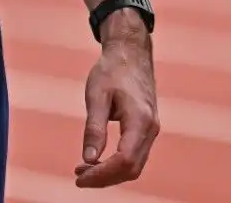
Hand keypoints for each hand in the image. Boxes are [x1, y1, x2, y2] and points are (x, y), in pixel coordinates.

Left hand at [74, 11, 158, 186]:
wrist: (131, 52)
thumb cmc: (112, 70)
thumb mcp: (97, 96)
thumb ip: (94, 129)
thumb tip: (88, 160)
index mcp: (140, 120)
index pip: (124, 160)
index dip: (102, 174)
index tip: (79, 176)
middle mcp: (151, 128)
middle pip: (131, 169)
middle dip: (105, 178)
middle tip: (78, 176)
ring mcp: (152, 129)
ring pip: (135, 166)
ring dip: (110, 173)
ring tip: (83, 170)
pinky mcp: (147, 128)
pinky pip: (135, 156)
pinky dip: (117, 164)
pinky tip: (97, 160)